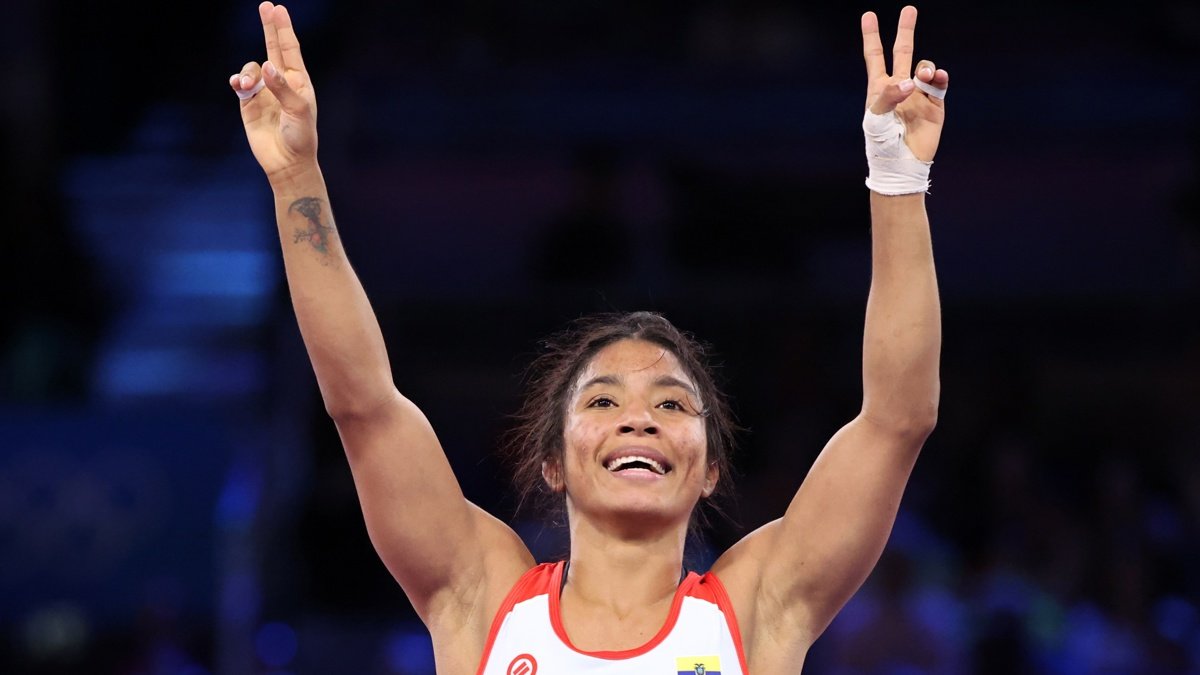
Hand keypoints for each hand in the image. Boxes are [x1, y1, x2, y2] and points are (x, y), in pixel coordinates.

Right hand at [229, 2, 317, 182]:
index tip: (278, 9)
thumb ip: (282, 88)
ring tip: (247, 84)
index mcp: (298, 81)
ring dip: (248, 71)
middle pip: (272, 48)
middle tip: (266, 6)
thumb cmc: (301, 136)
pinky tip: (239, 84)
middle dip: (269, 28)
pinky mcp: (248, 104)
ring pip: (251, 67)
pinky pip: (240, 83)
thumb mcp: (298, 111)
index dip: (283, 29)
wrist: (287, 162)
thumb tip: (267, 66)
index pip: (290, 49)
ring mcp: (264, 92)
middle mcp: (280, 82)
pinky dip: (238, 80)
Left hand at [861, 6, 948, 161]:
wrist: (902, 164)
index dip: (871, 36)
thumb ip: (888, 96)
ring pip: (924, 67)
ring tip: (923, 77)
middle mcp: (900, 87)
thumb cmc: (881, 143)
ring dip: (925, 68)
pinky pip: (939, 84)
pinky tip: (934, 78)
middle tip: (909, 9)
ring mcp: (919, 94)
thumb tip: (911, 81)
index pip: (875, 56)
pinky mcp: (935, 104)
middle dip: (906, 31)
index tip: (868, 15)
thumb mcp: (876, 119)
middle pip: (903, 52)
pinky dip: (938, 78)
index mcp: (879, 88)